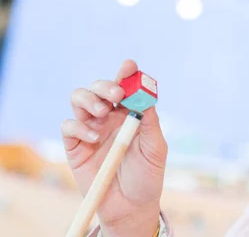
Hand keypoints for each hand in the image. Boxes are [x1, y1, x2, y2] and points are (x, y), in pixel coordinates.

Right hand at [62, 59, 166, 235]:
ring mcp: (91, 129)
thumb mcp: (155, 148)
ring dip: (89, 100)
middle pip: (99, 88)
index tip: (129, 66)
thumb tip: (146, 96)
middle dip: (106, 85)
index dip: (126, 73)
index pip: (126, 86)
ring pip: (79, 99)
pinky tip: (94, 138)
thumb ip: (150, 122)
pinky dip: (79, 126)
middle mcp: (110, 117)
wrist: (131, 206)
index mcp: (131, 113)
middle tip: (116, 94)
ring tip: (102, 113)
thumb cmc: (147, 175)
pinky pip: (68, 126)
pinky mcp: (75, 146)